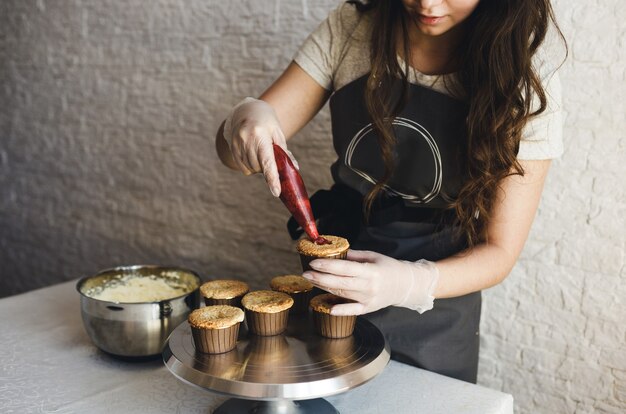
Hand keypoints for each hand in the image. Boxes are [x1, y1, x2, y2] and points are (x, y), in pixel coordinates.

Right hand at [222, 97, 298, 196]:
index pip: (267, 161)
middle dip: (267, 167)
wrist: (246, 110)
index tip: (276, 192)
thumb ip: (284, 151)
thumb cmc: (266, 121)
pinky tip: (253, 154)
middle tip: (269, 154)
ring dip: (259, 167)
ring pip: (251, 169)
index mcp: (260, 135)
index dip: (272, 178)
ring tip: (260, 151)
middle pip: (259, 167)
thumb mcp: (277, 132)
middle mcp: (246, 140)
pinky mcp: (232, 148)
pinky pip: (243, 168)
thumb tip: (294, 169)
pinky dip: (251, 166)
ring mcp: (236, 144)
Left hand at [302, 249, 438, 315]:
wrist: (407, 285)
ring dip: (324, 288)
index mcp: (370, 271)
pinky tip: (327, 307)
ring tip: (311, 280)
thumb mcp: (373, 256)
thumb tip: (335, 252)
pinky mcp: (368, 308)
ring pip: (342, 295)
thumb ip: (354, 256)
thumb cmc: (389, 267)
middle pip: (340, 283)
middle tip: (306, 273)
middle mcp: (368, 286)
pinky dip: (340, 310)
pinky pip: (352, 310)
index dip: (328, 265)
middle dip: (320, 278)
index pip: (345, 268)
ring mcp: (368, 299)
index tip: (314, 262)